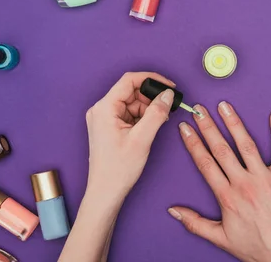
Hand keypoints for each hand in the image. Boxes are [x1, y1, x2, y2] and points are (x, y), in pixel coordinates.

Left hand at [85, 72, 174, 204]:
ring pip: (132, 103)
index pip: (129, 80)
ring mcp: (103, 118)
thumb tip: (168, 94)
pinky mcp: (108, 126)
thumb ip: (157, 113)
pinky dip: (142, 117)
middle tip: (167, 109)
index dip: (152, 79)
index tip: (170, 86)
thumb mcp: (142, 138)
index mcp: (104, 108)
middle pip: (131, 91)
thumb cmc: (118, 169)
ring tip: (158, 123)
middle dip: (151, 98)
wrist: (105, 192)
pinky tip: (150, 128)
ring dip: (148, 109)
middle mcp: (101, 109)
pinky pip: (129, 113)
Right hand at [168, 102, 270, 261]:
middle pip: (222, 148)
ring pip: (246, 144)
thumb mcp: (220, 238)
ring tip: (225, 106)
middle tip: (199, 109)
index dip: (193, 143)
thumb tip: (174, 211)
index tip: (185, 128)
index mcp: (227, 197)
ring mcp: (265, 178)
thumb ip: (195, 223)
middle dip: (208, 126)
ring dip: (234, 123)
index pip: (205, 163)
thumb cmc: (257, 247)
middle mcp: (244, 183)